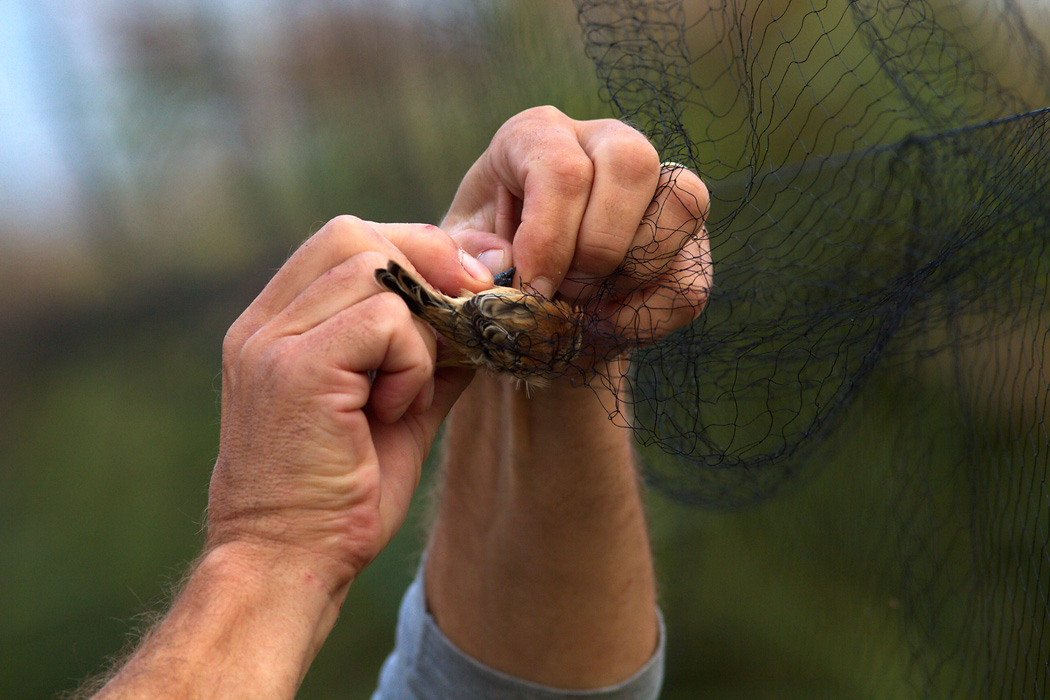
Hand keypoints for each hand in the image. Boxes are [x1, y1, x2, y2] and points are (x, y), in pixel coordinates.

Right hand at [208, 216, 491, 590]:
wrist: (289, 564)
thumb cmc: (339, 495)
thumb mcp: (395, 410)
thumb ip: (427, 356)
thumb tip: (480, 314)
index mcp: (275, 326)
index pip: (343, 240)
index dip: (414, 247)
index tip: (471, 277)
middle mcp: (264, 324)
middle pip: (354, 235)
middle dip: (427, 260)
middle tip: (468, 309)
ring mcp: (271, 342)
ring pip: (375, 270)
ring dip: (420, 327)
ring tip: (408, 390)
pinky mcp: (295, 369)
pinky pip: (386, 322)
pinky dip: (413, 362)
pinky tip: (395, 410)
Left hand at [442, 106, 711, 354]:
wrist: (523, 321)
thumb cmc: (482, 275)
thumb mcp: (449, 264)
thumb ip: (457, 258)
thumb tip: (501, 260)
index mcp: (536, 136)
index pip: (561, 167)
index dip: (549, 238)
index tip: (531, 290)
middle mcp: (602, 142)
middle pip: (631, 161)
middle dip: (597, 245)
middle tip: (564, 292)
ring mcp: (656, 187)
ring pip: (683, 202)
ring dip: (631, 271)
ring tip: (586, 304)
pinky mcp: (688, 242)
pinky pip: (693, 277)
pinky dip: (649, 314)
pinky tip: (608, 323)